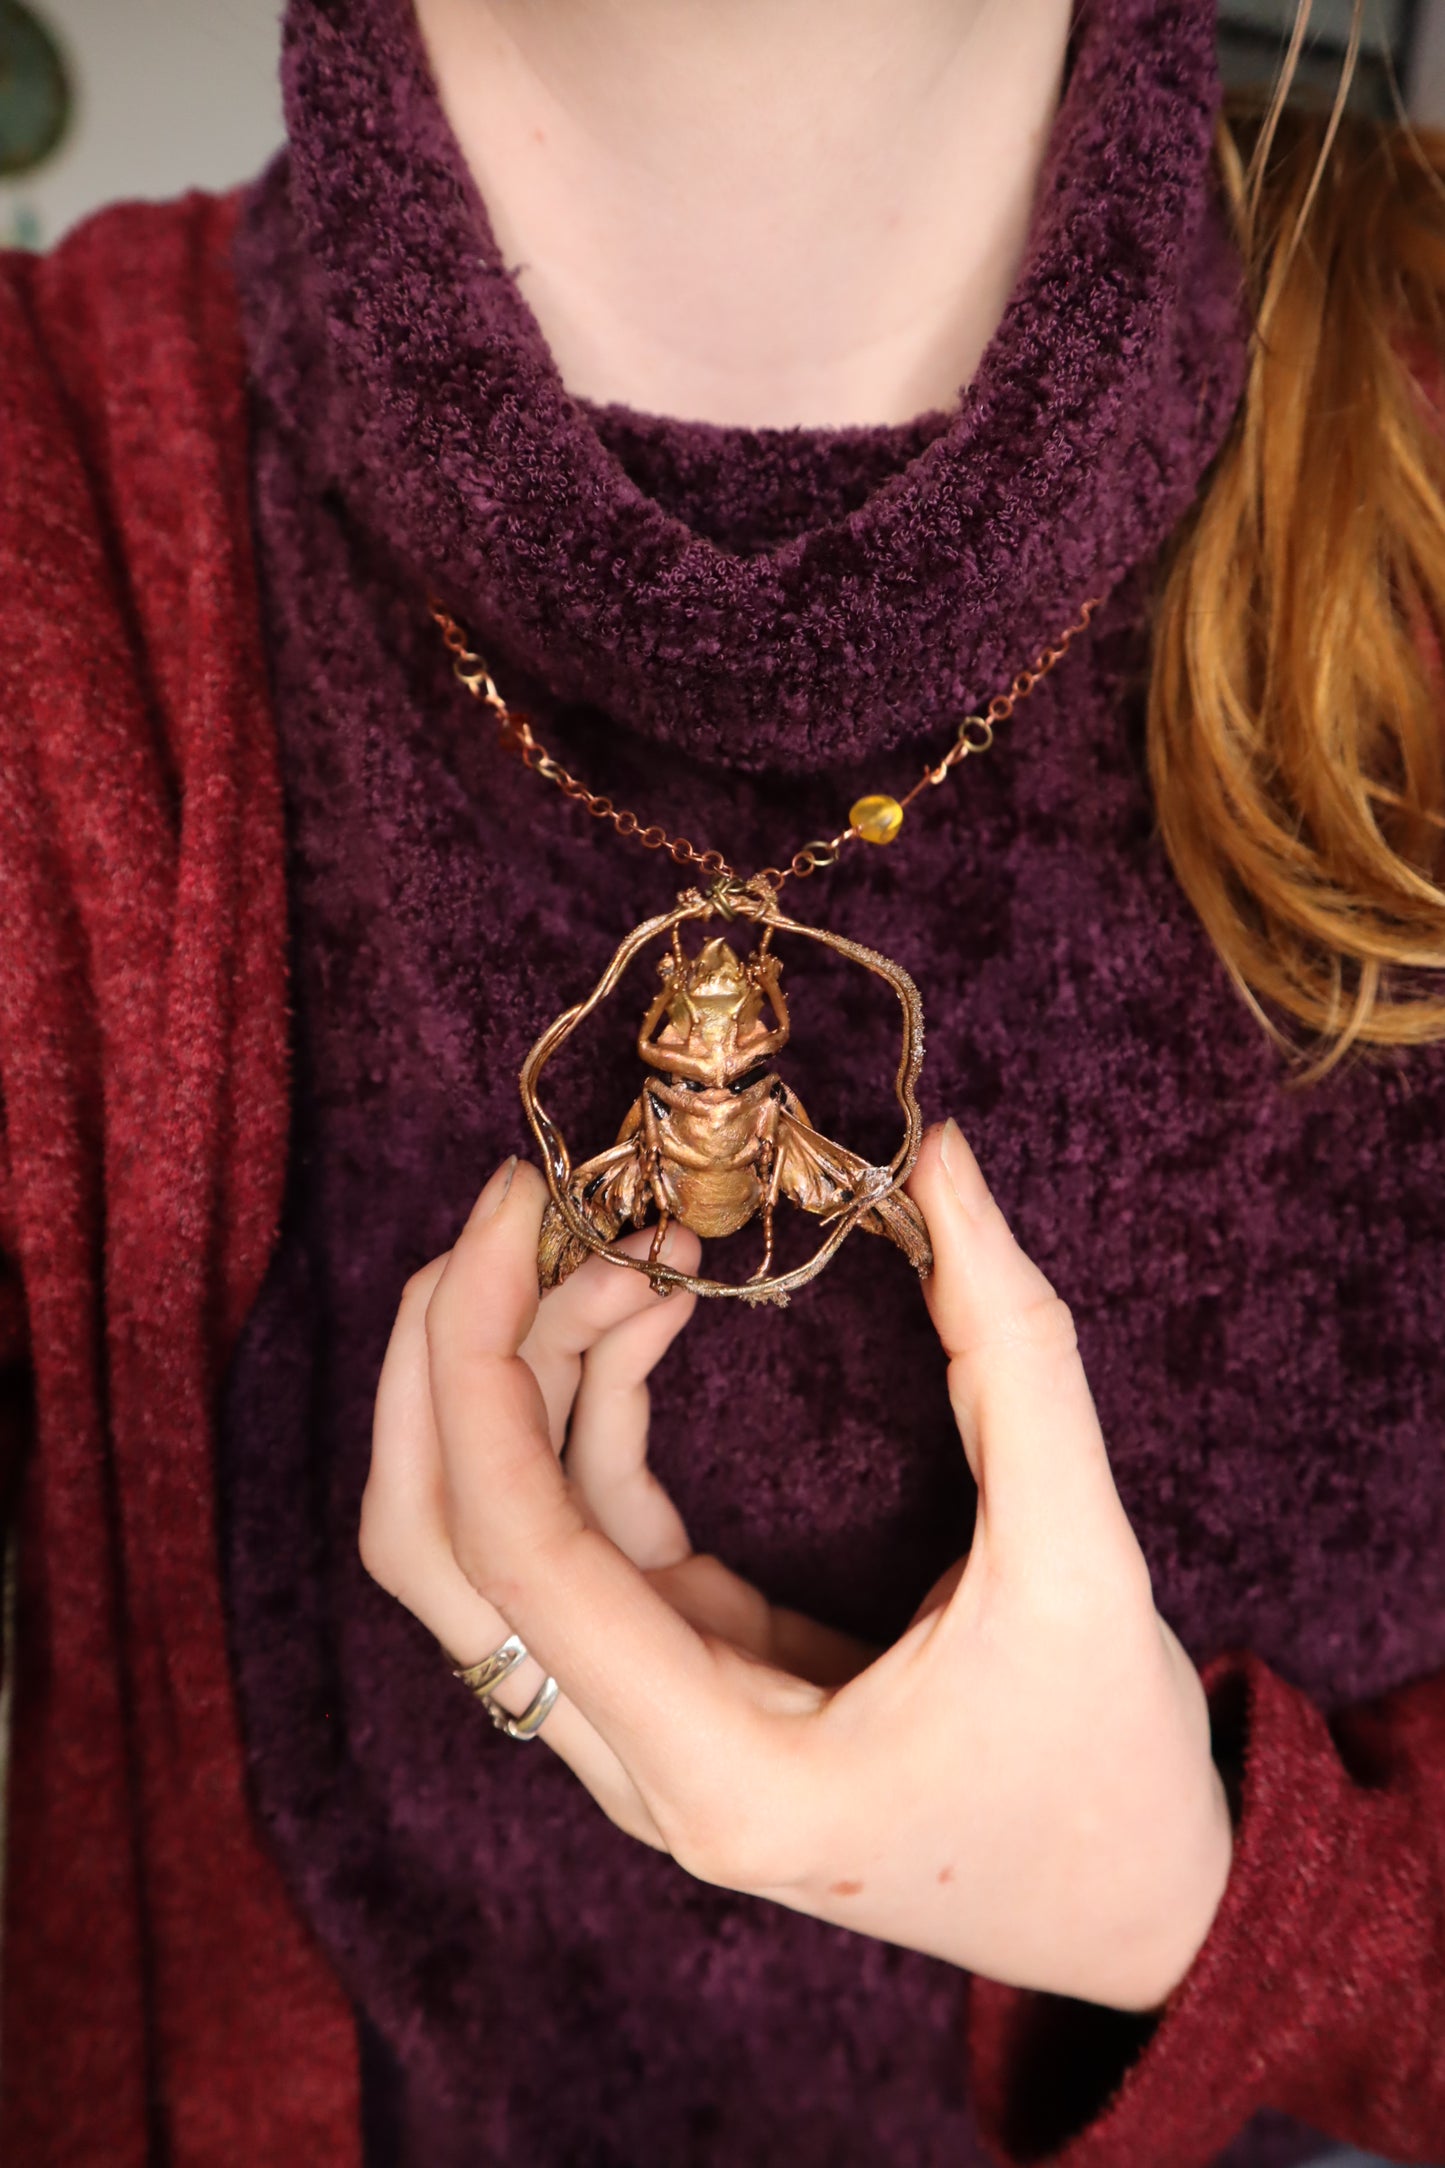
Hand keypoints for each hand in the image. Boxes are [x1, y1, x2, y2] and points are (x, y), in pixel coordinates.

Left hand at [361, 1124, 1233, 2012]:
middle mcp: (645, 1764)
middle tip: (518, 1207)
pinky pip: (579, 1536)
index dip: (486, 1363)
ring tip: (630, 1243)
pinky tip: (654, 1312)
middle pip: (446, 1557)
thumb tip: (945, 1160)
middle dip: (450, 1362)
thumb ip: (1017, 1348)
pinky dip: (590, 1412)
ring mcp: (647, 1727)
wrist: (1130, 1913)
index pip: (521, 1554)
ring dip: (525, 1377)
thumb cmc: (1107, 1768)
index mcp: (721, 1768)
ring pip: (492, 1545)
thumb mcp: (1083, 1559)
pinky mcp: (679, 1682)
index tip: (516, 1210)